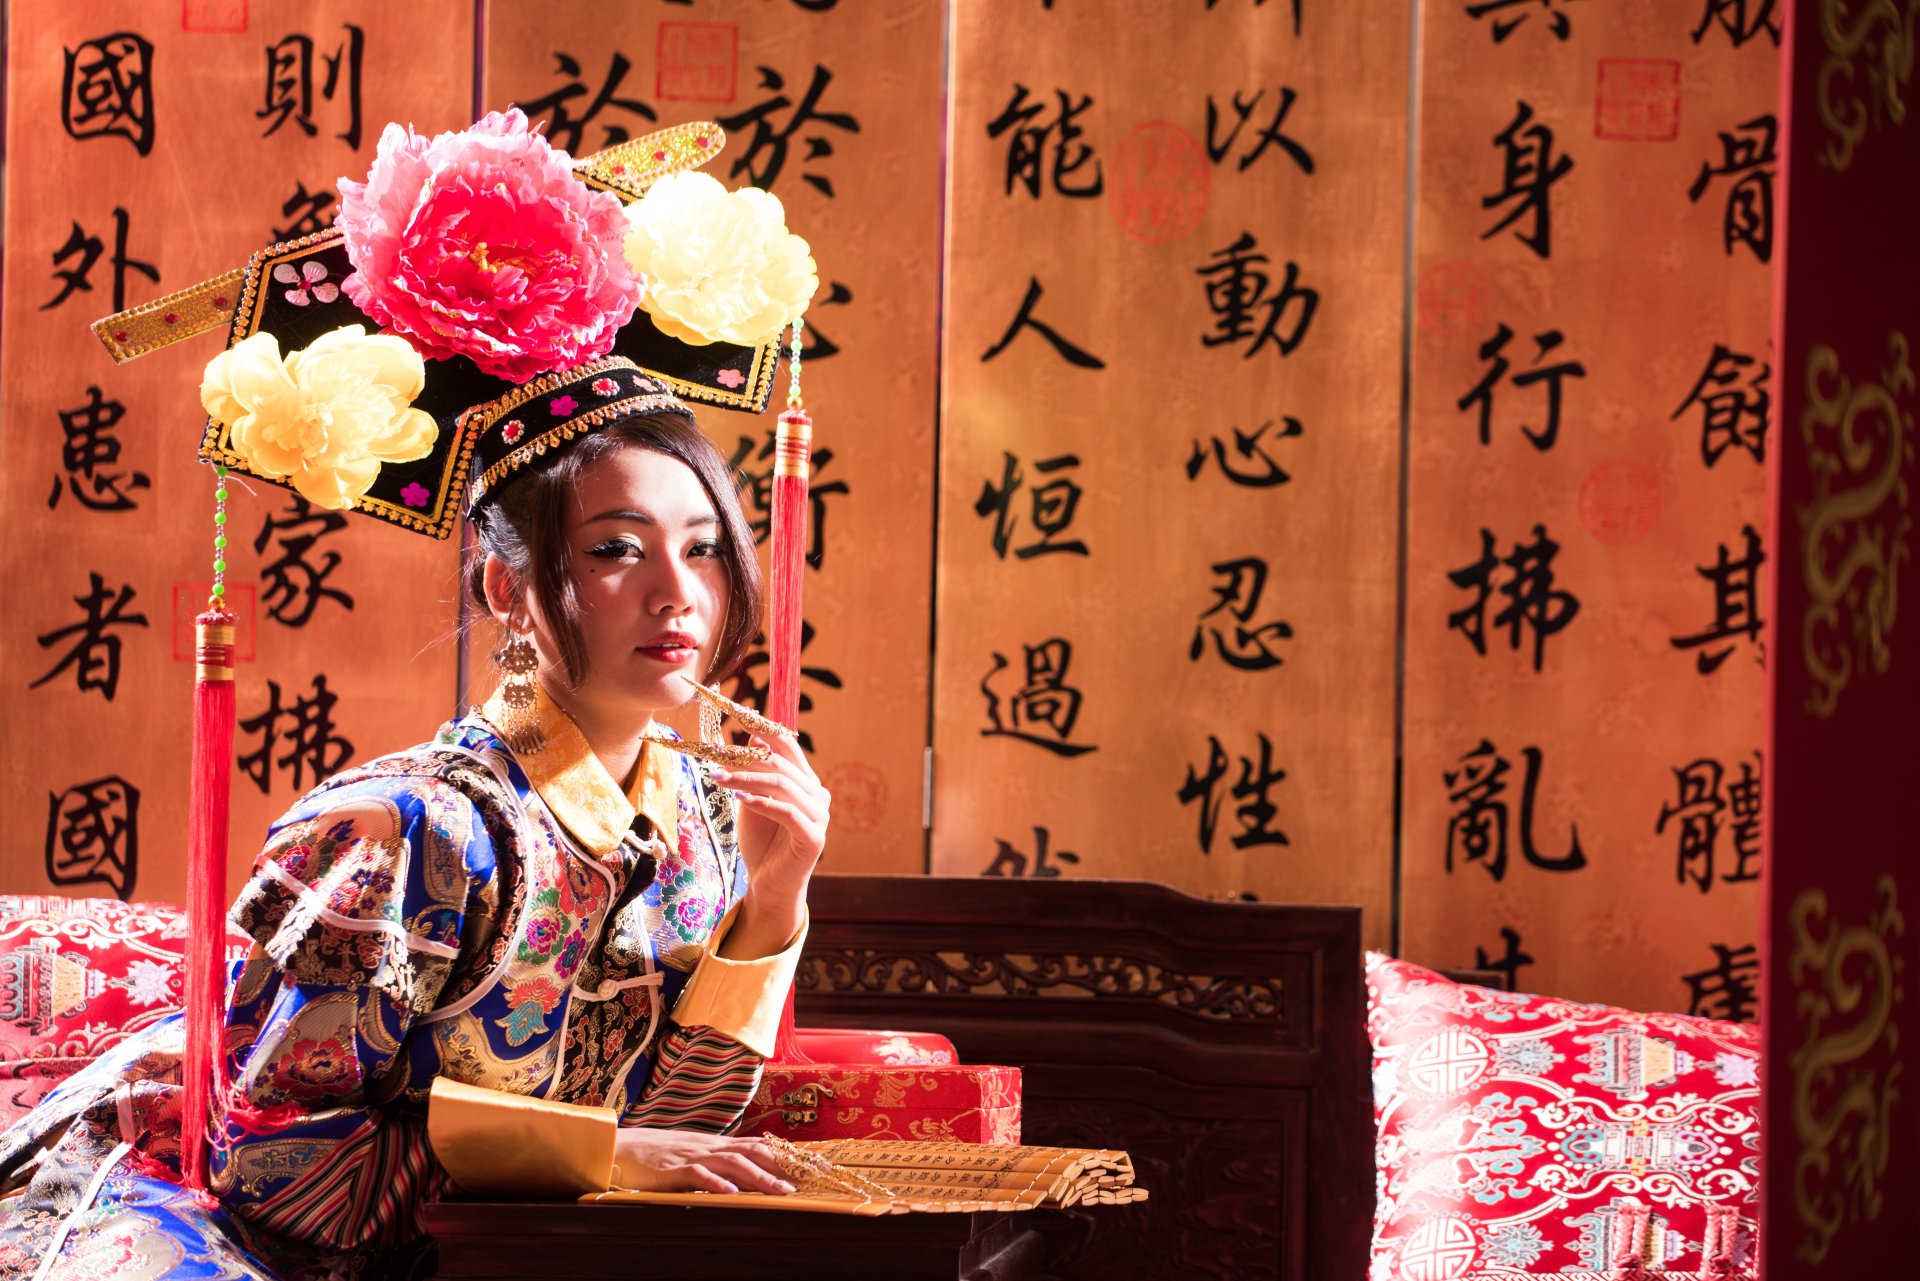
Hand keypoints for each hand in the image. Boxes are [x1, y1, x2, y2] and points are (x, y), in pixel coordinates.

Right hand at [612, 1127, 795, 1194]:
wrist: (615, 1148)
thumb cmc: (652, 1156)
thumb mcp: (688, 1156)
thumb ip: (712, 1164)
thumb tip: (738, 1177)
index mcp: (712, 1144)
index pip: (754, 1145)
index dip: (781, 1154)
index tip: (807, 1164)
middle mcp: (706, 1146)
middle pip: (751, 1151)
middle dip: (780, 1165)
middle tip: (805, 1180)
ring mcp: (689, 1156)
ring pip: (731, 1164)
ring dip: (758, 1177)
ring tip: (780, 1192)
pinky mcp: (670, 1170)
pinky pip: (696, 1176)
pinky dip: (715, 1184)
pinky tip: (730, 1194)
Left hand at [710, 729, 829, 950]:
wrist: (769, 885)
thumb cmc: (761, 842)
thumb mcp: (752, 800)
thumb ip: (753, 773)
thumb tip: (747, 737)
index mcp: (807, 783)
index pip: (789, 748)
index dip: (766, 733)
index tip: (739, 722)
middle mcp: (818, 796)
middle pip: (781, 766)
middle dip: (746, 760)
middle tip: (715, 760)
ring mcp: (820, 817)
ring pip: (782, 786)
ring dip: (747, 780)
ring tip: (718, 779)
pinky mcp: (814, 838)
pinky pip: (787, 812)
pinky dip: (763, 803)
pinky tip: (740, 800)